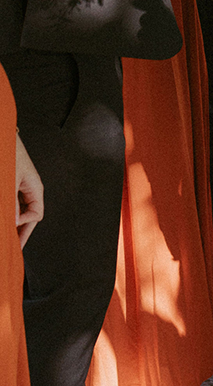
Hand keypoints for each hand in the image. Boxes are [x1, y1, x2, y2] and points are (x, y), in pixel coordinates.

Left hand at [15, 132, 42, 248]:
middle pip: (30, 216)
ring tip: (8, 234)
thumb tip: (15, 221)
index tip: (12, 227)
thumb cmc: (10, 154)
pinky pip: (14, 204)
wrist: (3, 138)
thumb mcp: (11, 180)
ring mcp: (22, 188)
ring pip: (21, 211)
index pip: (36, 215)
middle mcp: (31, 190)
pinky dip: (10, 212)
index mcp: (35, 188)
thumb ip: (13, 202)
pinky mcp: (13, 186)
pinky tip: (6, 219)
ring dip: (15, 222)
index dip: (25, 225)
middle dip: (21, 231)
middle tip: (13, 246)